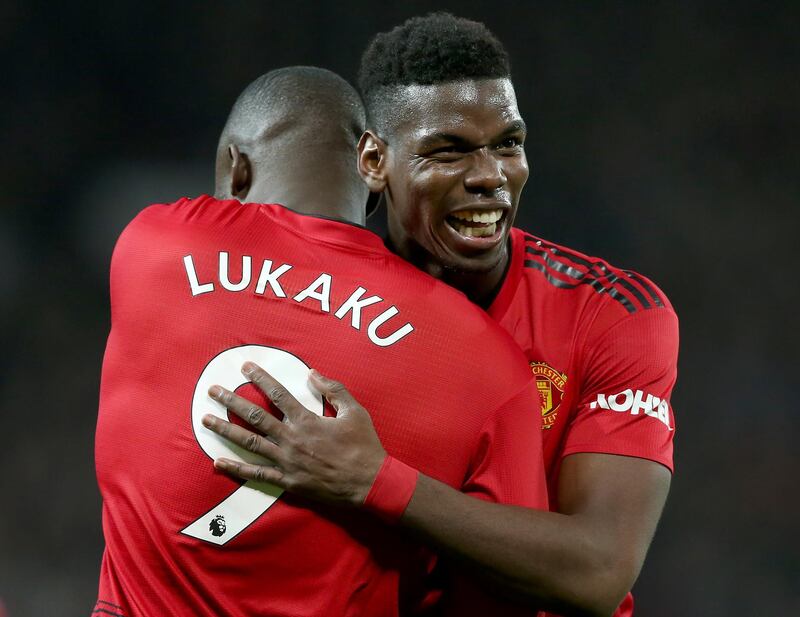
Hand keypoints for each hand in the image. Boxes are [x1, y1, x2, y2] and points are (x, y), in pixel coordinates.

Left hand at [202, 362, 386, 507]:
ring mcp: (286, 461)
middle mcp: (291, 439)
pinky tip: (217, 462)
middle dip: (231, 401)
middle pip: (255, 416)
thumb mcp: (354, 411)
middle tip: (213, 391)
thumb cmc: (363, 445)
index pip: (277, 394)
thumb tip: (312, 373)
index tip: (245, 368)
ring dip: (225, 430)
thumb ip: (333, 389)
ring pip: (249, 443)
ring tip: (205, 420)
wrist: (369, 482)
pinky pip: (256, 474)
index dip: (260, 379)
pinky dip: (236, 468)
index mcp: (306, 420)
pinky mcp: (287, 481)